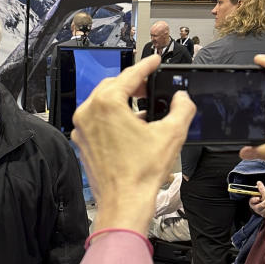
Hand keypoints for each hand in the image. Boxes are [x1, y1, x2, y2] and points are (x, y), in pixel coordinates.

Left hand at [71, 55, 195, 233]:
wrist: (123, 203)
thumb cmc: (141, 173)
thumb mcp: (172, 134)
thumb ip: (182, 109)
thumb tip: (182, 99)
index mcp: (106, 104)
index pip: (130, 75)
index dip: (146, 66)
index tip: (155, 60)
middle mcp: (88, 112)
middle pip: (113, 86)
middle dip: (133, 84)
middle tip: (150, 86)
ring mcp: (82, 128)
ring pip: (103, 103)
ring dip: (123, 100)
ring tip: (144, 107)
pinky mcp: (82, 142)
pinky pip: (97, 120)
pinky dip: (113, 117)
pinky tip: (131, 126)